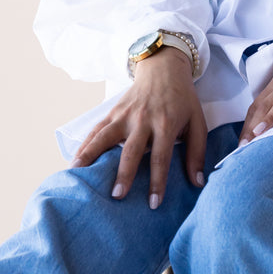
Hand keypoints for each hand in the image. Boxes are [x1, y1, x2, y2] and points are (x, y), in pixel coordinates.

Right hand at [71, 48, 206, 206]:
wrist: (164, 69)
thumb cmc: (183, 101)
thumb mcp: (198, 123)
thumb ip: (197, 153)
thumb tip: (198, 183)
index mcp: (166, 124)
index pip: (161, 157)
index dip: (158, 182)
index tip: (154, 204)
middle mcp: (143, 120)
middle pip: (132, 150)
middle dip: (124, 174)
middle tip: (117, 196)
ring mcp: (125, 115)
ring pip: (105, 137)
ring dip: (92, 156)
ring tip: (79, 175)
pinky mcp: (113, 112)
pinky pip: (96, 130)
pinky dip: (84, 145)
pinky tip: (74, 161)